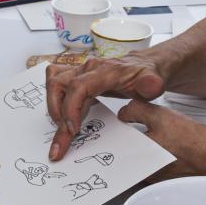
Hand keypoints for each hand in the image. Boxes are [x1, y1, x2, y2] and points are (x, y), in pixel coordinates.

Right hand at [46, 54, 166, 160]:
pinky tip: (61, 119)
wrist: (143, 67)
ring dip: (52, 108)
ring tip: (62, 131)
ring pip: (53, 83)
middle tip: (65, 137)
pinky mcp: (76, 77)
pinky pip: (56, 84)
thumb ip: (151, 84)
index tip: (74, 130)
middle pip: (59, 84)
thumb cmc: (146, 76)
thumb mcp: (153, 82)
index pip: (78, 86)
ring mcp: (79, 70)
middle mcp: (88, 68)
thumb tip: (150, 85)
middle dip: (56, 112)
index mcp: (104, 71)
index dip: (71, 108)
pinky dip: (53, 101)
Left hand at [117, 100, 205, 178]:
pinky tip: (169, 142)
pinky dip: (157, 151)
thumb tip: (124, 112)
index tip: (122, 118)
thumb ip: (137, 110)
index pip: (118, 140)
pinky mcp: (168, 177)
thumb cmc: (197, 142)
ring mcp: (156, 176)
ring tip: (158, 132)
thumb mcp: (163, 115)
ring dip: (144, 142)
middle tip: (139, 122)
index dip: (119, 126)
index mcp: (140, 155)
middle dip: (131, 135)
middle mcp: (145, 170)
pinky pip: (154, 161)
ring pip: (141, 154)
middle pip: (128, 148)